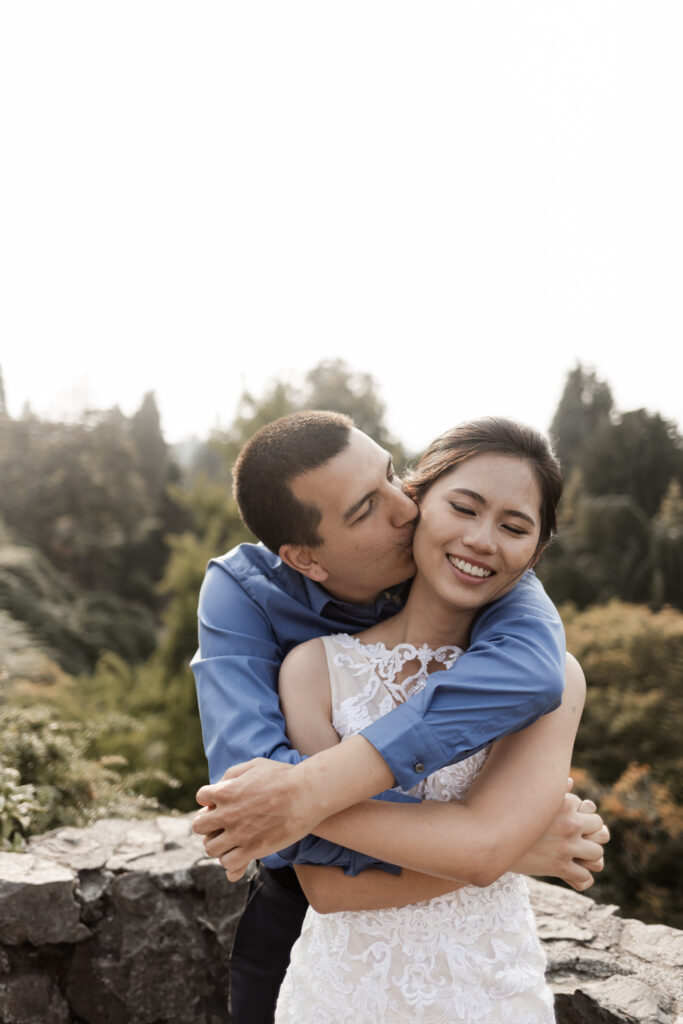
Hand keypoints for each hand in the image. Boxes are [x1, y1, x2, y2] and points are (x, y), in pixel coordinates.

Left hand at [193, 758, 315, 880]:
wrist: (307, 793)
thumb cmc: (283, 776)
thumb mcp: (254, 765)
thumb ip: (232, 775)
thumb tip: (218, 787)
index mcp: (226, 790)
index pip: (201, 797)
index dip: (210, 800)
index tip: (221, 803)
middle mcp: (227, 813)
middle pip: (199, 826)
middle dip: (208, 824)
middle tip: (222, 824)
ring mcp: (239, 833)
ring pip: (210, 848)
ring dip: (218, 844)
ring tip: (231, 840)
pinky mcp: (253, 849)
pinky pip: (228, 863)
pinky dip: (231, 859)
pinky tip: (241, 851)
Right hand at [513, 779, 609, 891]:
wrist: (489, 837)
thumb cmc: (507, 813)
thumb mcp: (530, 795)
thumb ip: (554, 789)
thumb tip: (570, 781)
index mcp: (564, 803)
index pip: (590, 809)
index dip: (583, 816)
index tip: (573, 822)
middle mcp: (570, 823)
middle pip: (601, 830)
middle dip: (593, 836)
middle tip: (580, 841)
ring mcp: (566, 846)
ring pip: (597, 854)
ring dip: (589, 857)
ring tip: (577, 857)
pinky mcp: (560, 867)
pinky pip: (585, 877)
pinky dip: (581, 878)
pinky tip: (571, 873)